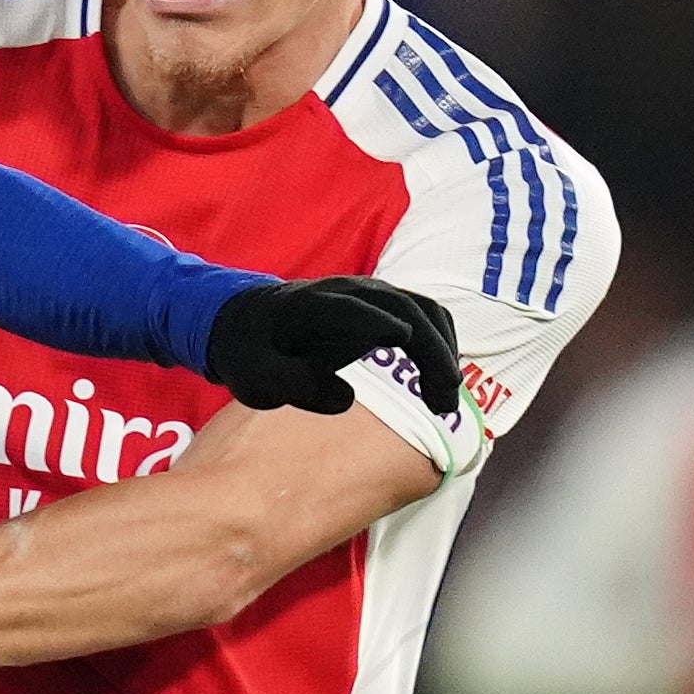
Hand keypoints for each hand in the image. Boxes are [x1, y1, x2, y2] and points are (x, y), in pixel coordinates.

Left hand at [205, 276, 459, 416]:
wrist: (249, 321)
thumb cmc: (252, 353)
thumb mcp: (254, 378)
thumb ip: (292, 385)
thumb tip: (347, 399)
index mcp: (310, 307)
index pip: (350, 310)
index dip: (376, 322)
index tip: (404, 341)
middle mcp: (347, 291)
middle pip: (402, 308)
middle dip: (429, 352)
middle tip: (442, 403)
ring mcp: (369, 293)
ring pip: (422, 308)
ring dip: (442, 350)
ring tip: (444, 400)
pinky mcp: (383, 304)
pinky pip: (424, 313)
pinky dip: (440, 343)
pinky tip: (440, 380)